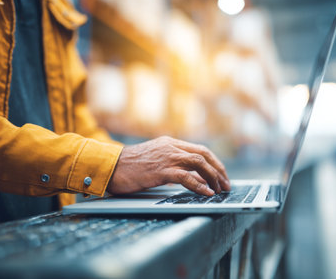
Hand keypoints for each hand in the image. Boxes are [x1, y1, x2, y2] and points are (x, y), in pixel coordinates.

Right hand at [107, 136, 229, 195]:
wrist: (110, 166)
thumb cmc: (128, 166)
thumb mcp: (153, 158)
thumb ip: (169, 162)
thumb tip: (186, 176)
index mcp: (170, 143)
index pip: (199, 149)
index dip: (214, 162)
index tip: (220, 174)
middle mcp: (171, 147)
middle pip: (204, 154)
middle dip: (218, 170)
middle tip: (226, 183)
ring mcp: (167, 157)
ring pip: (199, 163)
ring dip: (213, 177)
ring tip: (219, 189)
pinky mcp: (161, 170)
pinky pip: (187, 177)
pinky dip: (200, 185)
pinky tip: (207, 193)